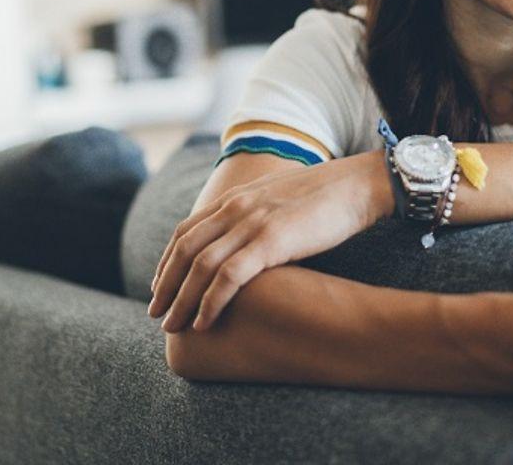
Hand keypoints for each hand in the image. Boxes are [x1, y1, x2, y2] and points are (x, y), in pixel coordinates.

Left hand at [148, 150, 390, 331]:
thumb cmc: (325, 198)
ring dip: (182, 299)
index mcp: (236, 198)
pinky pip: (229, 276)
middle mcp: (236, 208)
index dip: (167, 261)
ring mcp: (252, 223)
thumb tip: (247, 245)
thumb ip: (255, 217)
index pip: (186, 231)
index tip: (159, 287)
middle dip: (165, 285)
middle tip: (156, 315)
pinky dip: (211, 301)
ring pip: (201, 266)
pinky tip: (204, 322)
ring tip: (173, 326)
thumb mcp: (278, 201)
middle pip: (185, 250)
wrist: (356, 185)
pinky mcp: (271, 240)